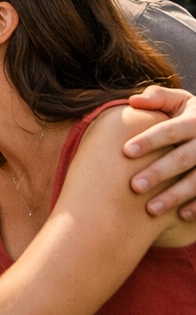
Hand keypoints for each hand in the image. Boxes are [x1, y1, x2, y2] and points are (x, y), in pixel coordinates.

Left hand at [126, 85, 195, 219]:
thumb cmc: (192, 116)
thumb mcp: (181, 102)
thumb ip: (159, 98)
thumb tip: (133, 100)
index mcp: (195, 120)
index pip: (170, 130)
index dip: (149, 140)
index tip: (126, 151)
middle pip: (183, 158)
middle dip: (159, 172)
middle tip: (134, 186)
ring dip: (175, 195)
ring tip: (151, 209)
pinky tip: (180, 216)